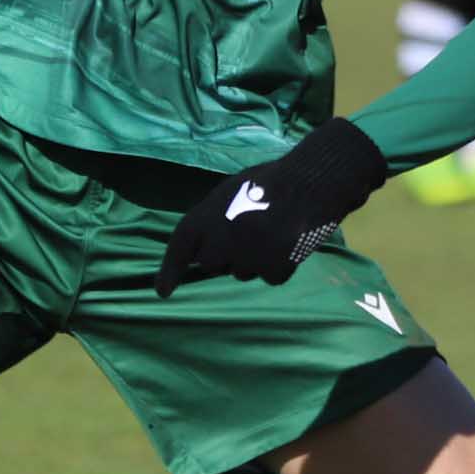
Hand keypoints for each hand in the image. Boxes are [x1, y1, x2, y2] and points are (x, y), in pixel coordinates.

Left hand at [154, 118, 387, 294]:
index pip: (180, 249)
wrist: (312, 182)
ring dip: (252, 259)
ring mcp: (247, 258)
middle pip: (211, 264)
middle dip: (223, 256)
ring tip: (272, 232)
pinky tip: (289, 243)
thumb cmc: (271, 181)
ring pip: (242, 271)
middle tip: (247, 233)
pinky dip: (278, 265)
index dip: (169, 272)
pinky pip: (270, 276)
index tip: (162, 292)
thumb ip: (213, 219)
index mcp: (205, 217)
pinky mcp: (273, 270)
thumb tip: (206, 244)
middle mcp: (220, 242)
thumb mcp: (229, 192)